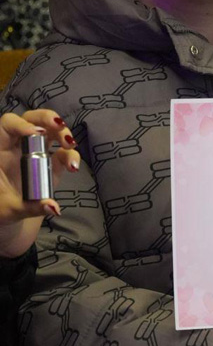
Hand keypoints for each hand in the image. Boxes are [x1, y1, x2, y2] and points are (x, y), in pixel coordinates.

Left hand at [0, 110, 79, 257]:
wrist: (9, 227)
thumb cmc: (1, 213)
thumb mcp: (9, 211)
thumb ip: (30, 208)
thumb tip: (54, 206)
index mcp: (0, 151)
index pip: (7, 125)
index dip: (20, 124)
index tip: (37, 133)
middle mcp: (18, 148)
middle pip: (32, 119)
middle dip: (47, 117)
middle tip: (59, 125)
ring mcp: (36, 155)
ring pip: (50, 131)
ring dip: (63, 133)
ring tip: (70, 144)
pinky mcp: (51, 166)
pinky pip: (63, 154)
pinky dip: (71, 156)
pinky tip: (73, 167)